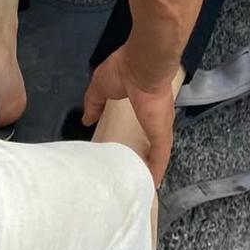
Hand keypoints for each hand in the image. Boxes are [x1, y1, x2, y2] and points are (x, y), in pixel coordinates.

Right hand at [83, 45, 175, 182]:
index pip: (142, 125)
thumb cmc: (123, 70)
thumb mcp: (101, 86)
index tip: (128, 152)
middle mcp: (155, 117)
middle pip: (152, 143)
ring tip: (141, 184)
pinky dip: (157, 171)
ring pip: (158, 154)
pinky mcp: (162, 132)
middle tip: (132, 174)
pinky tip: (151, 186)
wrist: (143, 63)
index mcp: (143, 104)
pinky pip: (161, 157)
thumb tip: (87, 119)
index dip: (137, 138)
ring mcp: (160, 126)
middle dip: (145, 158)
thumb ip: (94, 103)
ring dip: (152, 168)